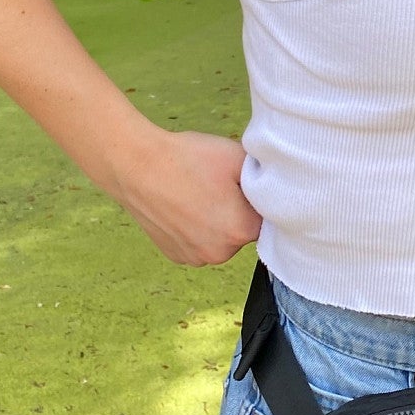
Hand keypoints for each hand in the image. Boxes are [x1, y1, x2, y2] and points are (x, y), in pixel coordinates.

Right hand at [112, 128, 262, 265]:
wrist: (137, 166)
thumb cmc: (188, 158)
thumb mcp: (238, 156)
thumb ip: (265, 176)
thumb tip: (277, 187)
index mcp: (240, 230)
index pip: (266, 217)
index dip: (255, 196)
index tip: (239, 182)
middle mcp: (219, 253)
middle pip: (243, 230)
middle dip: (237, 210)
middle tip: (217, 184)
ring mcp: (194, 258)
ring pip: (220, 238)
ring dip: (216, 221)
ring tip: (198, 193)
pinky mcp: (175, 256)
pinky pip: (198, 243)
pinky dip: (196, 228)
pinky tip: (184, 204)